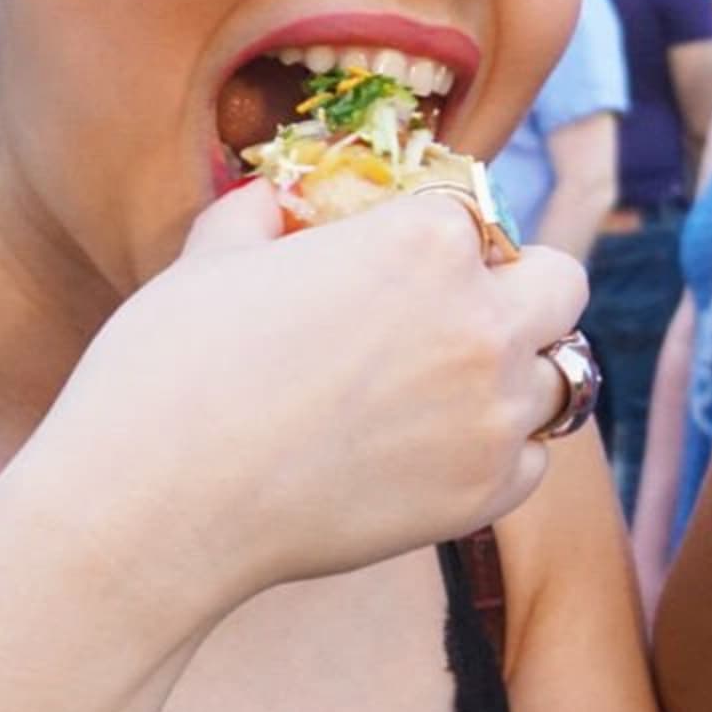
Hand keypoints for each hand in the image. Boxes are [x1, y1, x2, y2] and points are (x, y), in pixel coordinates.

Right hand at [12, 181, 590, 613]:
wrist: (150, 509)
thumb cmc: (167, 370)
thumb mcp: (210, 258)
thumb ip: (261, 216)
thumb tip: (273, 201)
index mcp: (426, 240)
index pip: (478, 216)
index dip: (447, 239)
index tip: (415, 265)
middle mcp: (482, 320)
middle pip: (561, 286)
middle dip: (523, 292)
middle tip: (464, 317)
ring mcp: (492, 414)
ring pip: (559, 379)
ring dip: (514, 377)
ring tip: (447, 392)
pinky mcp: (482, 495)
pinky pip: (530, 462)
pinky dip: (497, 456)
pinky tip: (436, 455)